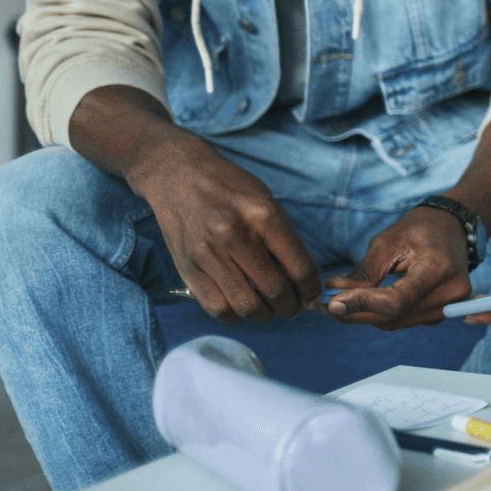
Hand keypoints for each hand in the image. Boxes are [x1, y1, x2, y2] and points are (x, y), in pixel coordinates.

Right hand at [127, 129, 321, 323]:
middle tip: (292, 305)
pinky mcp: (188, 269)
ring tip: (267, 306)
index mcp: (263, 217)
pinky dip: (235, 314)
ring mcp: (209, 255)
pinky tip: (241, 304)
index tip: (311, 294)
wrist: (179, 176)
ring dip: (264, 314)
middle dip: (291, 306)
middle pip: (276, 292)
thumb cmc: (230, 188)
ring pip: (247, 307)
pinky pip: (217, 308)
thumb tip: (302, 281)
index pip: (300, 268)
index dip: (311, 289)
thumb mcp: (266, 201)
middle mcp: (236, 237)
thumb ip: (283, 239)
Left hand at [324, 206, 471, 328]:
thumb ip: (363, 274)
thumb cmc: (419, 229)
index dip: (361, 304)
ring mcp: (452, 305)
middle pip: (394, 316)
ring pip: (397, 322)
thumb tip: (334, 298)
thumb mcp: (387, 242)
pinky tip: (371, 300)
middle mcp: (451, 292)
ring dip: (368, 314)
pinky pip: (406, 320)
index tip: (332, 303)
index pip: (396, 301)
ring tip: (347, 299)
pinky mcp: (445, 311)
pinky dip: (384, 314)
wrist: (452, 226)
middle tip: (328, 304)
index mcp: (438, 268)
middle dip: (358, 312)